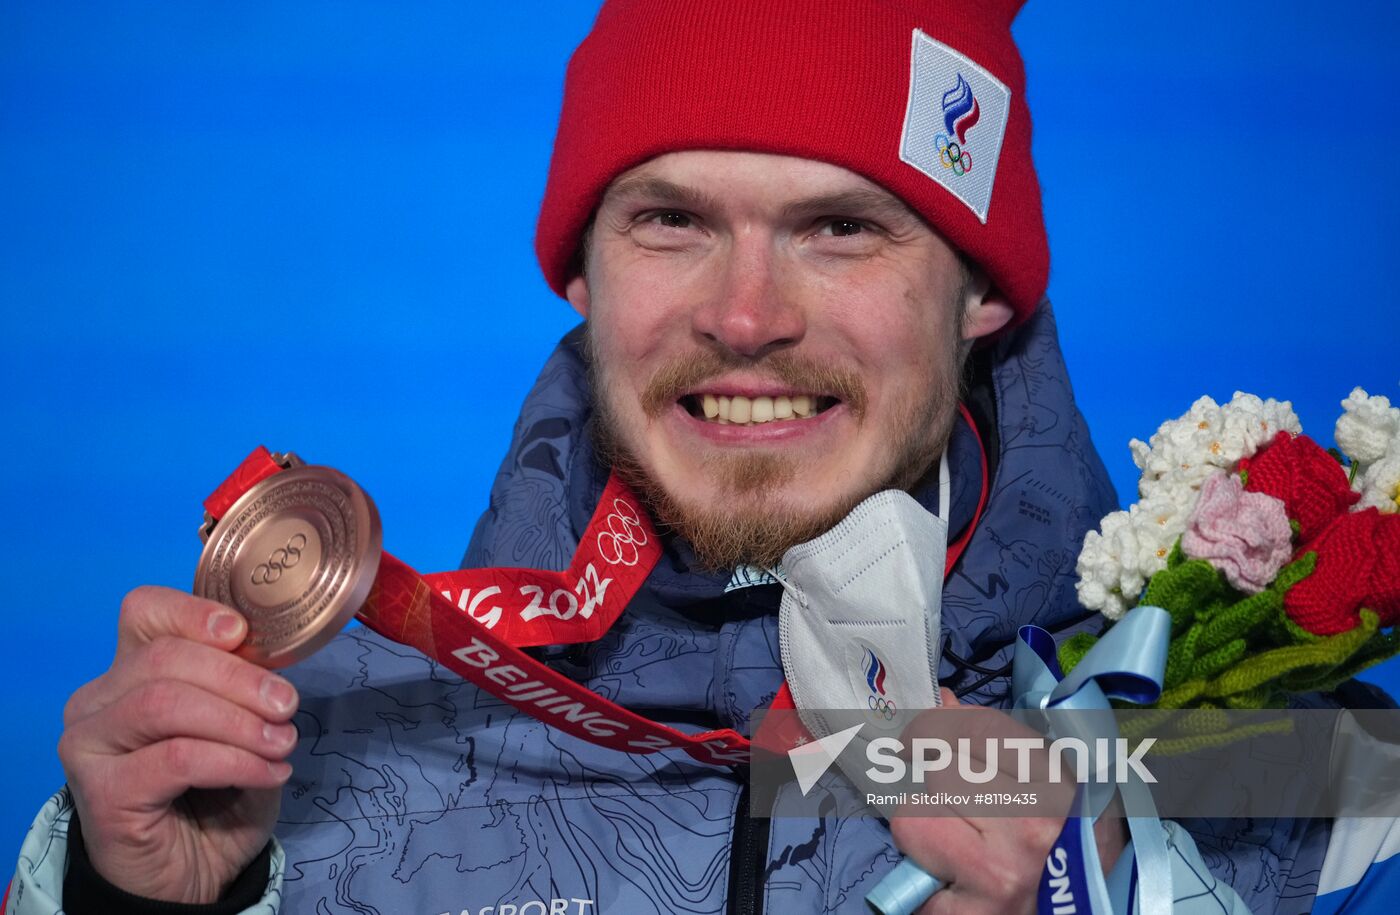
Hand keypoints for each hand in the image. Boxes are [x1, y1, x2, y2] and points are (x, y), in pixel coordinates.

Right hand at [58, 586, 298, 903]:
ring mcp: (89, 746)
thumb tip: (272, 655)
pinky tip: (268, 774)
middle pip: (164, 657)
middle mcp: (96, 702)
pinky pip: (177, 758)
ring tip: (281, 744)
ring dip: (239, 721)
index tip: (245, 634)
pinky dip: (234, 762)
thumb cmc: (215, 793)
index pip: (144, 612)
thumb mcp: (239, 725)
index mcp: (128, 670)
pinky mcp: (101, 792)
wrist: (191, 874)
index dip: (195, 612)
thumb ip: (242, 685)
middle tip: (287, 706)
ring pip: (166, 703)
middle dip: (240, 677)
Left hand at [888, 689, 1126, 913]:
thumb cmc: (1069, 841)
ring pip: (913, 817)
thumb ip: (996, 738)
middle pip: (939, 771)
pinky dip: (922, 874)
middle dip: (938, 784)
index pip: (977, 729)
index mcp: (1057, 784)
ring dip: (924, 826)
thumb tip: (942, 701)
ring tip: (959, 843)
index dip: (934, 723)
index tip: (918, 734)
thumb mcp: (1051, 781)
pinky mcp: (971, 914)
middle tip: (962, 807)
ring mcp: (999, 873)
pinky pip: (910, 873)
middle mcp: (1030, 825)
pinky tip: (951, 878)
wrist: (1086, 908)